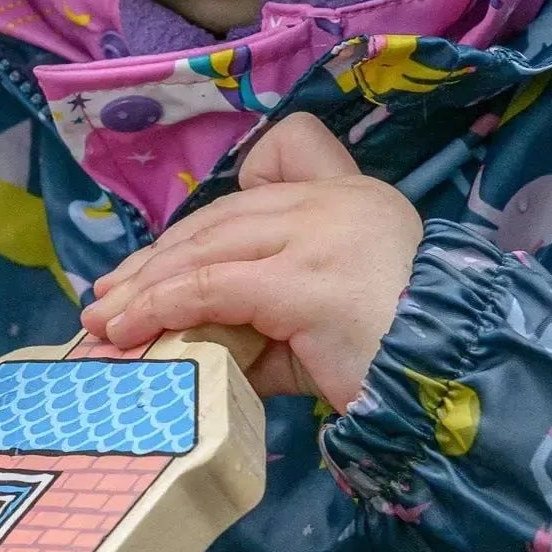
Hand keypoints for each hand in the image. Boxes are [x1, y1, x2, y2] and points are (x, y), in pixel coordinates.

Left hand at [78, 113, 420, 411]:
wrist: (446, 389)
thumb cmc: (388, 362)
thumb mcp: (319, 324)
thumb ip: (264, 314)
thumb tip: (189, 336)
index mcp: (353, 196)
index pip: (273, 162)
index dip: (216, 205)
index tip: (174, 249)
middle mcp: (338, 202)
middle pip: (219, 217)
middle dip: (156, 260)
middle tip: (108, 294)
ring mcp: (320, 235)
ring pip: (205, 249)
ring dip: (144, 286)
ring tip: (105, 318)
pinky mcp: (302, 280)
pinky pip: (208, 287)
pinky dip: (159, 307)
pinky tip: (129, 328)